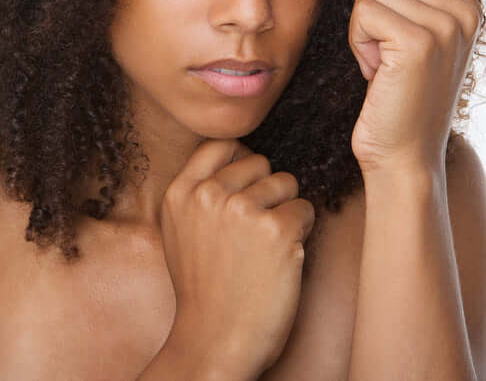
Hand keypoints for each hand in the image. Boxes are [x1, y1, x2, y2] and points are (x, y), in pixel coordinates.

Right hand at [160, 139, 315, 376]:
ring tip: (266, 247)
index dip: (242, 162)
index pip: (221, 144)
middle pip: (259, 162)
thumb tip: (237, 158)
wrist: (214, 341)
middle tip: (255, 232)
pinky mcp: (276, 230)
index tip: (246, 188)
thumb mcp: (179, 231)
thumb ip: (198, 192)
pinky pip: (305, 210)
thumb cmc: (204, 291)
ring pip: (286, 183)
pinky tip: (282, 258)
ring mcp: (242, 210)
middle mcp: (208, 195)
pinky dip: (302, 233)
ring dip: (286, 211)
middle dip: (266, 190)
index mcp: (180, 193)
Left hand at [347, 0, 480, 174]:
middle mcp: (462, 13)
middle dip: (371, 6)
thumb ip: (413, 0)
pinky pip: (363, 12)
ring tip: (381, 64)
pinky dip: (357, 41)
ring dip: (362, 28)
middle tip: (383, 51)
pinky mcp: (417, 42)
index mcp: (467, 8)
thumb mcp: (419, 41)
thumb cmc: (401, 100)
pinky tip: (374, 72)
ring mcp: (443, 26)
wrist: (405, 156)